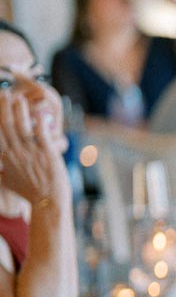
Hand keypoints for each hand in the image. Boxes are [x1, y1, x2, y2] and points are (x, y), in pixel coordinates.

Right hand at [0, 89, 67, 209]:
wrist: (48, 203)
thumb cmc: (30, 193)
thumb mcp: (9, 182)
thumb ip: (2, 172)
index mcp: (6, 158)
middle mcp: (16, 153)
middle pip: (6, 125)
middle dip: (4, 107)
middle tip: (4, 93)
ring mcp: (31, 153)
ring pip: (22, 127)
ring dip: (20, 110)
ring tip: (19, 98)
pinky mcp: (48, 154)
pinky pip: (42, 135)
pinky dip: (40, 123)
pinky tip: (41, 114)